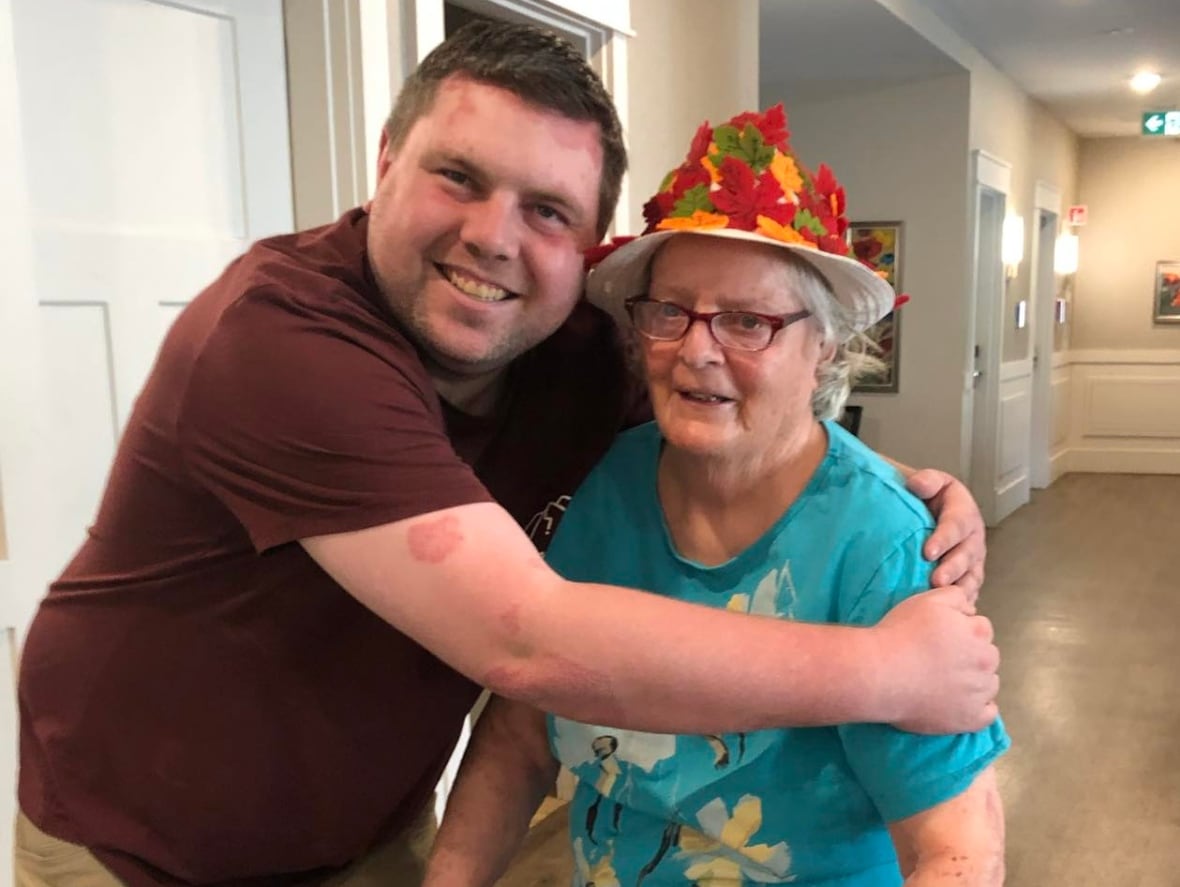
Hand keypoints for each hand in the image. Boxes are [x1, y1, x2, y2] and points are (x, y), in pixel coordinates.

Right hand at [872, 586, 998, 733]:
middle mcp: (986, 661)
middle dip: (971, 656)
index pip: (981, 629)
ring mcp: (980, 692)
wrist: (880, 673)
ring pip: (989, 684)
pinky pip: (988, 713)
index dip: (961, 631)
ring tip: (943, 682)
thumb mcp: (927, 600)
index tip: (940, 638)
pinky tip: (956, 702)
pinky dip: (977, 708)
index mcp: (979, 631)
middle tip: (940, 660)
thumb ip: (955, 596)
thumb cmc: (901, 633)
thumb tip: (970, 609)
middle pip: (987, 656)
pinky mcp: (972, 719)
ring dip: (975, 681)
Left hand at [907, 469, 985, 600]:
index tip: (927, 552)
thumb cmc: (925, 497)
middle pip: (967, 554)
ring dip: (960, 589)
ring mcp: (972, 558)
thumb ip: (926, 481)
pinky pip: (969, 590)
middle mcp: (972, 536)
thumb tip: (917, 485)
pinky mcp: (968, 575)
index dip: (944, 538)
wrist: (925, 510)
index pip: (956, 524)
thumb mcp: (927, 482)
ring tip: (946, 601)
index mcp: (963, 511)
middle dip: (953, 569)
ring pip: (972, 576)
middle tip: (936, 581)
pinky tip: (952, 614)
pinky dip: (963, 602)